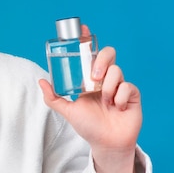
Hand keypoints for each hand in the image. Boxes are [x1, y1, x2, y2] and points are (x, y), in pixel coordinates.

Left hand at [39, 26, 141, 153]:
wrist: (106, 143)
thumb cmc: (88, 126)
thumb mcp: (68, 111)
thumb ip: (53, 98)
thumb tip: (41, 81)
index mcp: (89, 79)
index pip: (89, 54)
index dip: (87, 40)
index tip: (82, 29)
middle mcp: (105, 78)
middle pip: (108, 53)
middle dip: (101, 61)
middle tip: (94, 77)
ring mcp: (120, 85)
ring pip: (117, 70)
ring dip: (109, 86)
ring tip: (105, 102)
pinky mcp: (132, 94)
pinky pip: (128, 86)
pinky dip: (120, 97)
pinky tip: (117, 107)